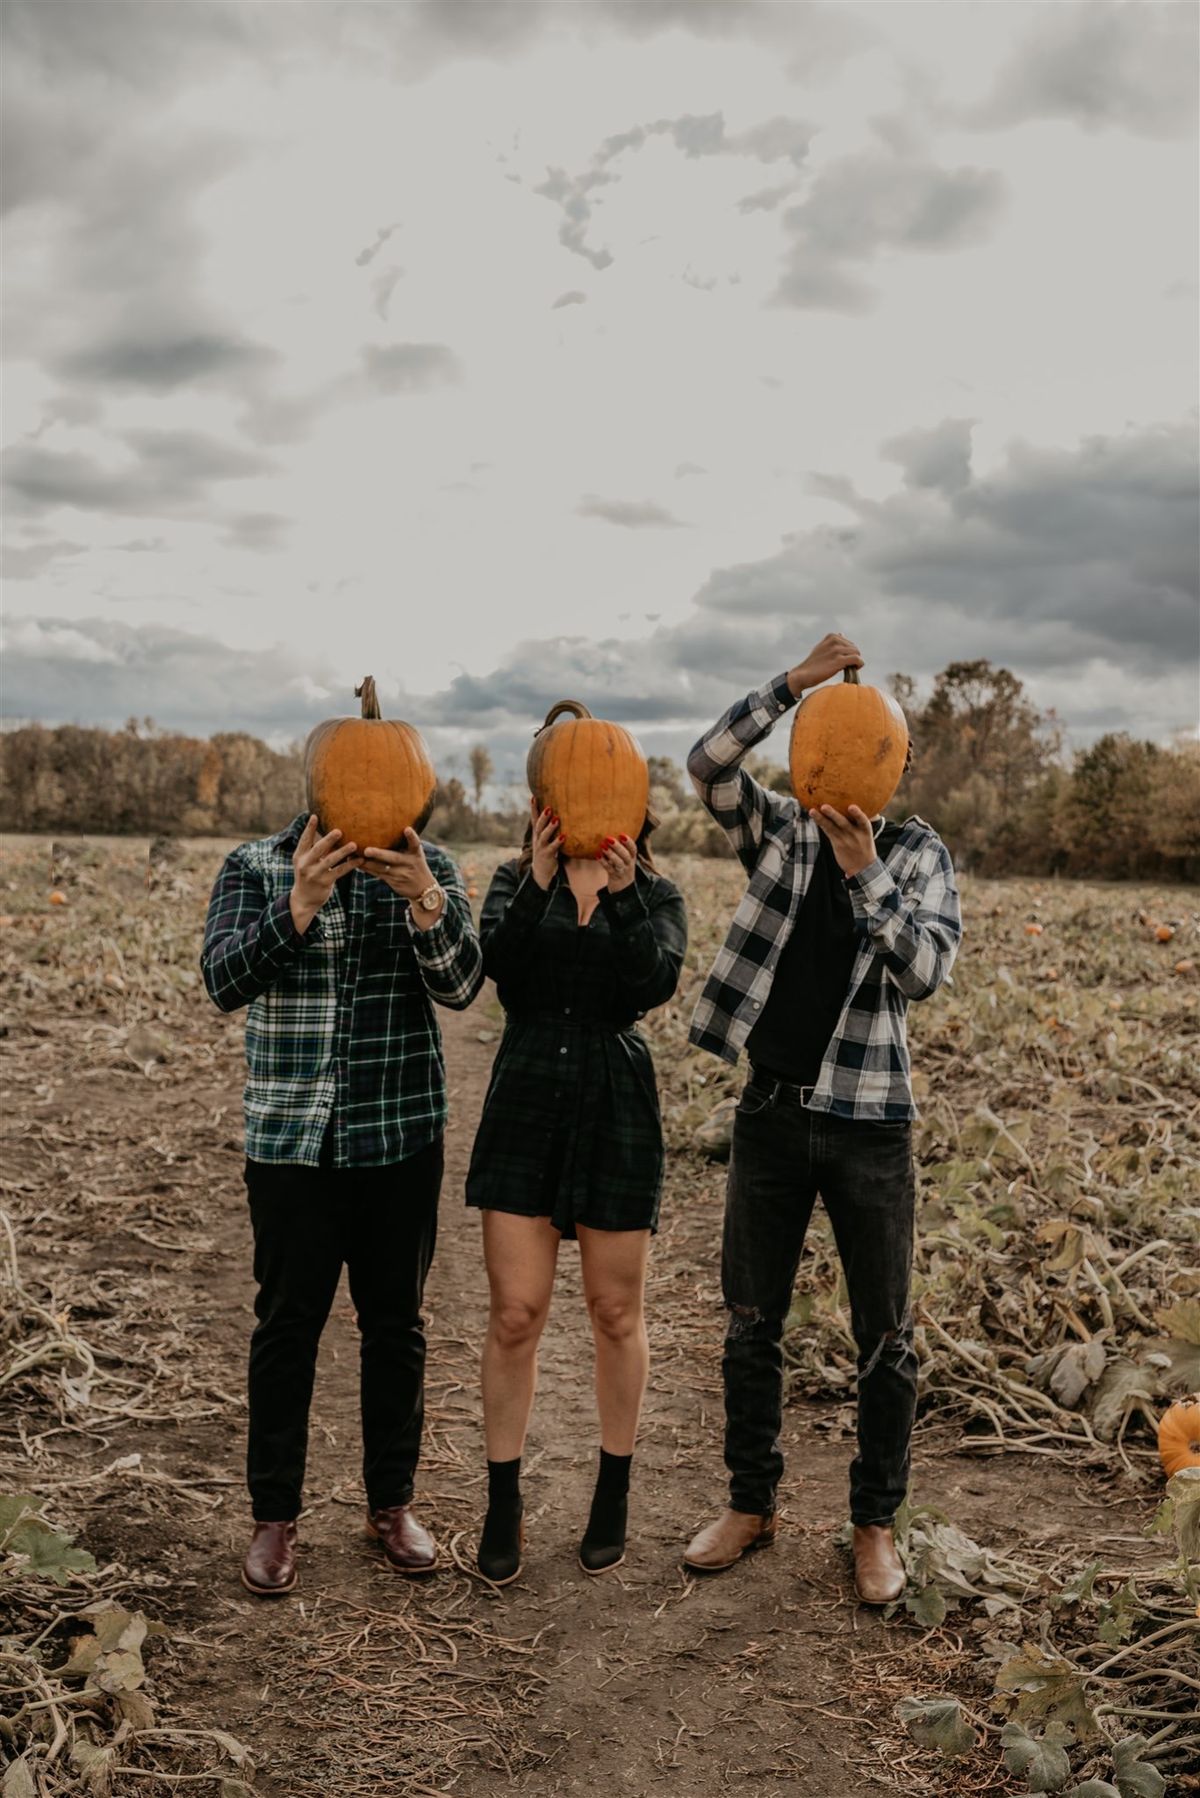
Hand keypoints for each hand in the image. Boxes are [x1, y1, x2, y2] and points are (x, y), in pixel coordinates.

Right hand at [290, 815, 359, 932]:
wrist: (304, 899)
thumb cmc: (308, 874)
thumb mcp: (305, 861)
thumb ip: (313, 848)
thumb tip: (327, 831)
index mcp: (300, 856)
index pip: (304, 840)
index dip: (309, 828)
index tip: (314, 816)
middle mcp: (305, 864)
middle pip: (318, 849)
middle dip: (328, 839)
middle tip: (339, 830)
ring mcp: (315, 874)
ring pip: (331, 860)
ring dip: (343, 852)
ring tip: (354, 844)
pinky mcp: (325, 882)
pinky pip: (340, 871)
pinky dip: (350, 865)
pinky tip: (360, 859)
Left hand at [360, 829, 440, 924]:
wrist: (424, 890)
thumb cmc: (417, 865)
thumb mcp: (417, 854)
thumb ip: (407, 843)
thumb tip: (395, 825)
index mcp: (416, 854)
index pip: (415, 844)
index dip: (412, 836)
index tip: (407, 829)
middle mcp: (408, 863)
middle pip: (393, 858)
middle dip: (379, 854)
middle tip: (367, 850)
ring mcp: (400, 874)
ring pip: (381, 868)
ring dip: (367, 862)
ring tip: (354, 856)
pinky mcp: (392, 881)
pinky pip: (377, 874)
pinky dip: (366, 868)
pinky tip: (355, 863)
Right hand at [529, 801, 562, 889]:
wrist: (541, 871)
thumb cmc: (546, 850)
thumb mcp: (545, 838)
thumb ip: (549, 827)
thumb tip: (558, 813)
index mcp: (537, 833)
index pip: (534, 818)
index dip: (533, 808)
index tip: (533, 797)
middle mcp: (537, 838)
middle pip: (539, 825)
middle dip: (543, 816)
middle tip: (549, 807)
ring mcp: (541, 847)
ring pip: (544, 836)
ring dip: (550, 827)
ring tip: (557, 819)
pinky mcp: (547, 855)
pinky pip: (552, 848)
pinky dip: (558, 842)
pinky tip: (564, 836)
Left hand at [597, 833, 636, 892]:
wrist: (624, 888)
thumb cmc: (622, 868)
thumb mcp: (625, 859)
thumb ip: (620, 848)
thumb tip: (608, 831)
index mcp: (632, 858)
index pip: (633, 849)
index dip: (628, 842)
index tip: (622, 834)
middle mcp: (629, 864)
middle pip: (625, 855)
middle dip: (618, 846)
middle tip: (608, 838)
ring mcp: (622, 871)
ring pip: (618, 863)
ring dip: (610, 854)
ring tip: (603, 846)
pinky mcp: (614, 876)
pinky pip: (609, 869)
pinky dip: (603, 862)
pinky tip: (597, 855)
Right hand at [787, 632, 862, 697]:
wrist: (803, 675)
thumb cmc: (813, 664)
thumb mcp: (821, 648)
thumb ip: (832, 642)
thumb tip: (842, 634)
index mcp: (832, 636)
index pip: (850, 644)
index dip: (849, 653)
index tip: (843, 661)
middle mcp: (834, 641)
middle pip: (855, 648)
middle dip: (853, 657)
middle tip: (846, 667)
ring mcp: (836, 650)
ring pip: (857, 654)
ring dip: (856, 662)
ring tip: (848, 669)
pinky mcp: (838, 660)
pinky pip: (857, 660)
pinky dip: (859, 665)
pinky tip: (854, 669)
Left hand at [812, 804, 876, 877]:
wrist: (863, 868)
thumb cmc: (865, 846)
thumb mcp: (868, 834)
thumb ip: (861, 821)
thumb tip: (856, 804)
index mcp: (866, 831)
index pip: (863, 821)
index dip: (858, 814)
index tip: (851, 807)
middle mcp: (854, 835)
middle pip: (843, 823)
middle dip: (833, 815)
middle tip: (824, 806)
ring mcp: (845, 840)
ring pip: (831, 827)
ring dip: (821, 818)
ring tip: (812, 811)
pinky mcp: (837, 844)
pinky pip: (827, 831)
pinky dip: (821, 823)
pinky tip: (814, 815)